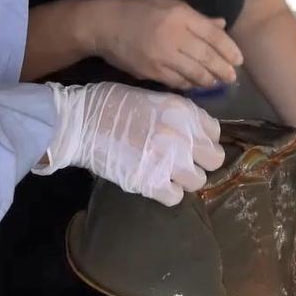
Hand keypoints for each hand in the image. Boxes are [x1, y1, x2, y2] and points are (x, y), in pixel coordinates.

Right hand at [34, 81, 225, 205]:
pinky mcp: (150, 184)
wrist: (81, 123)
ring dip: (184, 178)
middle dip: (200, 160)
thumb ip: (180, 115)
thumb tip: (196, 132)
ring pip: (198, 181)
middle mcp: (182, 137)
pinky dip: (167, 192)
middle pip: (214, 159)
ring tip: (167, 172)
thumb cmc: (113, 104)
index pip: (214, 132)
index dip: (203, 137)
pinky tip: (155, 182)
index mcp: (183, 112)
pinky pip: (175, 197)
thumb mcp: (154, 98)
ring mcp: (168, 162)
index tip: (191, 140)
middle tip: (183, 160)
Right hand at [85, 0, 242, 89]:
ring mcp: (162, 56)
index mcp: (180, 15)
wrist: (103, 24)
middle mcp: (174, 36)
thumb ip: (196, 16)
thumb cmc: (138, 8)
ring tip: (216, 82)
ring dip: (209, 80)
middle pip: (207, 57)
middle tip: (232, 78)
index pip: (213, 35)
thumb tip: (221, 25)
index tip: (239, 60)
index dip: (229, 50)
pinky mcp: (151, 71)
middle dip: (223, 69)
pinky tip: (196, 85)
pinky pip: (177, 81)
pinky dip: (189, 84)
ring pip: (194, 73)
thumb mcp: (168, 2)